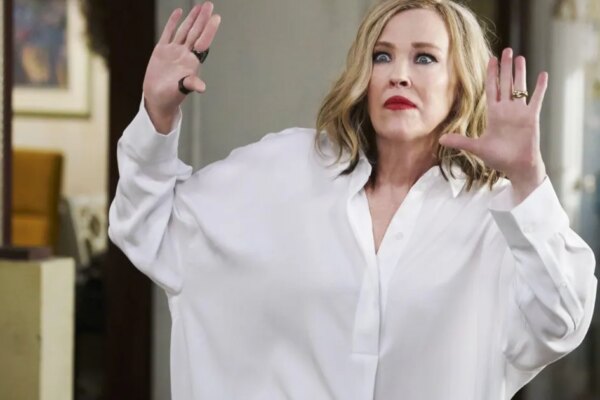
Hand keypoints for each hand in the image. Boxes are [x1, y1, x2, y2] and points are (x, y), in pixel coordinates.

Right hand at [143, 2, 220, 132]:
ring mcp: (174, 51)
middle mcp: (185, 54)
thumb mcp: (181, 89)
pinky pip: (169, 32)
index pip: (203, 42)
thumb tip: (201, 88)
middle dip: (203, 19)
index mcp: (192, 61)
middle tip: (209, 5)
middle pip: (196, 32)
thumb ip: (191, 84)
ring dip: (192, 18)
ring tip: (199, 7)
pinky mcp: (162, 50)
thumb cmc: (171, 97)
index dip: (209, 30)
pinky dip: (173, 22)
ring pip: (184, 30)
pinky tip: (179, 12)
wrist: (157, 99)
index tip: (217, 17)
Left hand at [439, 48, 548, 199]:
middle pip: (506, 83)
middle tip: (506, 50)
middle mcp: (507, 110)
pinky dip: (539, 88)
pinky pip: (536, 99)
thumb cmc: (499, 158)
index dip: (491, 74)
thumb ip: (460, 141)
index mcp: (494, 114)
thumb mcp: (477, 147)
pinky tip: (542, 74)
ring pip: (520, 87)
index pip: (491, 89)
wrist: (517, 168)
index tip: (490, 59)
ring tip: (519, 57)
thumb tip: (440, 139)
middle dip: (505, 67)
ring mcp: (520, 113)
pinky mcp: (531, 118)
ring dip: (519, 72)